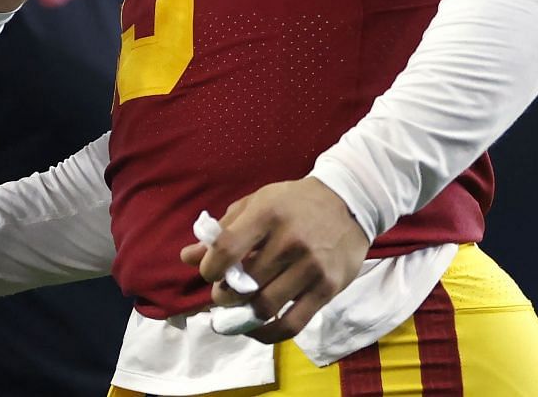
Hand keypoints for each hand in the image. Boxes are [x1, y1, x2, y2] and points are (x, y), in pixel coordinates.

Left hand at [178, 178, 372, 343]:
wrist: (349, 202)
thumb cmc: (294, 203)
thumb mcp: (257, 204)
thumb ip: (223, 230)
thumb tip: (188, 257)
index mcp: (267, 214)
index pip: (227, 249)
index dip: (209, 268)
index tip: (209, 273)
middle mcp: (290, 241)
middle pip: (244, 284)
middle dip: (224, 295)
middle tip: (223, 293)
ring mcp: (311, 267)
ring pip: (264, 307)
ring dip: (242, 315)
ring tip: (237, 309)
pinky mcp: (327, 289)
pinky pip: (292, 324)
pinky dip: (267, 334)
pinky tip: (255, 328)